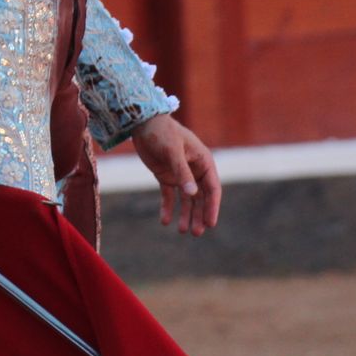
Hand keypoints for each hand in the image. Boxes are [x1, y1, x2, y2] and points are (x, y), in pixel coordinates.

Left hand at [131, 114, 220, 236]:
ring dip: (186, 215)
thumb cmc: (162, 132)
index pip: (212, 188)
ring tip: (183, 231)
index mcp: (203, 161)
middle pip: (201, 197)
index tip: (210, 223)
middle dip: (199, 215)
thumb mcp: (172, 151)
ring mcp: (180, 174)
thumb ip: (182, 172)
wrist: (142, 122)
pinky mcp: (166, 176)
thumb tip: (192, 194)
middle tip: (196, 233)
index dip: (212, 206)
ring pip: (187, 199)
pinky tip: (165, 221)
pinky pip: (169, 196)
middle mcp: (194, 169)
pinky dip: (168, 208)